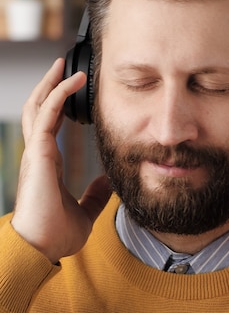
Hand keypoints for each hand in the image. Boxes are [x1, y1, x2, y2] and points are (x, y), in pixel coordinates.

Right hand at [11, 58, 111, 263]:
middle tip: (62, 67)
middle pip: (39, 110)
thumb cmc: (55, 234)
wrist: (41, 248)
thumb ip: (95, 195)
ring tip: (64, 64)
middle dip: (49, 86)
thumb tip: (108, 181)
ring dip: (51, 83)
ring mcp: (35, 152)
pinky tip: (74, 81)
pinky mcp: (38, 152)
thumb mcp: (85, 211)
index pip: (49, 126)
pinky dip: (59, 94)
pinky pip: (46, 114)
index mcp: (47, 164)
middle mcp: (38, 154)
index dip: (58, 105)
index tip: (72, 90)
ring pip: (38, 106)